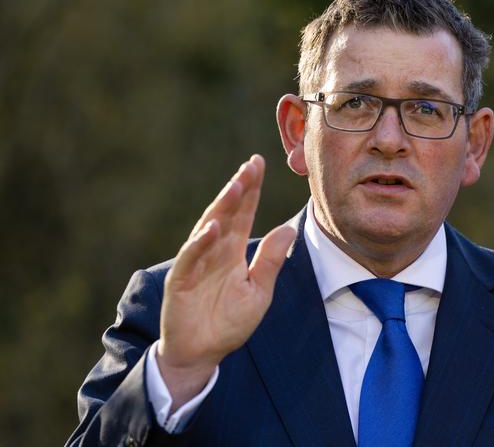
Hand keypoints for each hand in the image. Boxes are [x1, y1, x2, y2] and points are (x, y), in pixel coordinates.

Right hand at [157, 155, 295, 408]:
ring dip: (222, 208)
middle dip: (239, 188)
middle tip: (251, 165)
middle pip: (227, 213)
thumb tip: (289, 229)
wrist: (202, 353)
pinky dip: (201, 242)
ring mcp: (196, 262)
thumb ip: (271, 261)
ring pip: (209, 228)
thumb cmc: (229, 322)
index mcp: (233, 250)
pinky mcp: (181, 280)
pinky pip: (191, 257)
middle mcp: (215, 250)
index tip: (259, 164)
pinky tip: (213, 227)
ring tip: (236, 186)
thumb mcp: (259, 292)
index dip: (251, 189)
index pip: (244, 213)